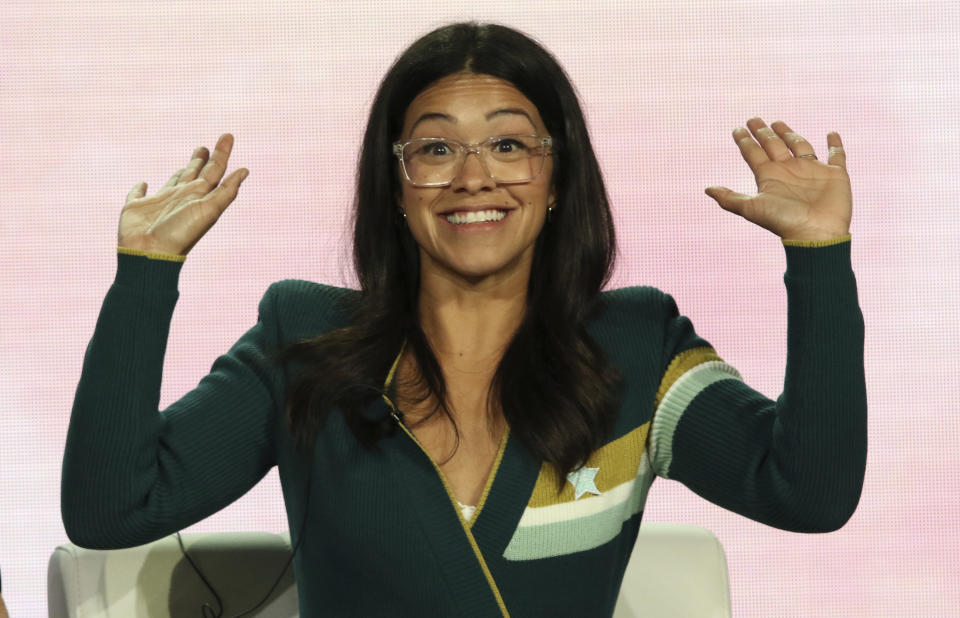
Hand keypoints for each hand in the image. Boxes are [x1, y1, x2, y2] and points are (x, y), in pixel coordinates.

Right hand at [119, 133, 248, 254]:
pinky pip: (137, 193)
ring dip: (182, 171)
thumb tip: (245, 171)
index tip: (228, 136)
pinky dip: (139, 188)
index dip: (222, 154)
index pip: (214, 171)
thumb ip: (226, 192)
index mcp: (199, 197)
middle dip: (202, 160)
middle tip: (206, 147)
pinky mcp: (136, 207)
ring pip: (173, 182)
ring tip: (189, 161)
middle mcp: (181, 197)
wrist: (150, 254)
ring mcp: (160, 202)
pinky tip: (143, 184)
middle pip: (195, 174)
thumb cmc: (180, 233)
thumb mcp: (208, 211)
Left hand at [705, 118, 850, 241]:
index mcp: (770, 176)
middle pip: (773, 146)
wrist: (815, 234)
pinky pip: (837, 155)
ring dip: (789, 134)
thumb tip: (707, 189)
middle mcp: (789, 171)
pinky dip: (836, 145)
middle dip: (763, 133)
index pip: (753, 153)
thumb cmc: (783, 221)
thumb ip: (730, 198)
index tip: (737, 129)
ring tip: (778, 123)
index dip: (745, 141)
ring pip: (799, 146)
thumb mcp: (751, 208)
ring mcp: (812, 171)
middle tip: (753, 119)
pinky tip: (831, 134)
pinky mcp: (835, 174)